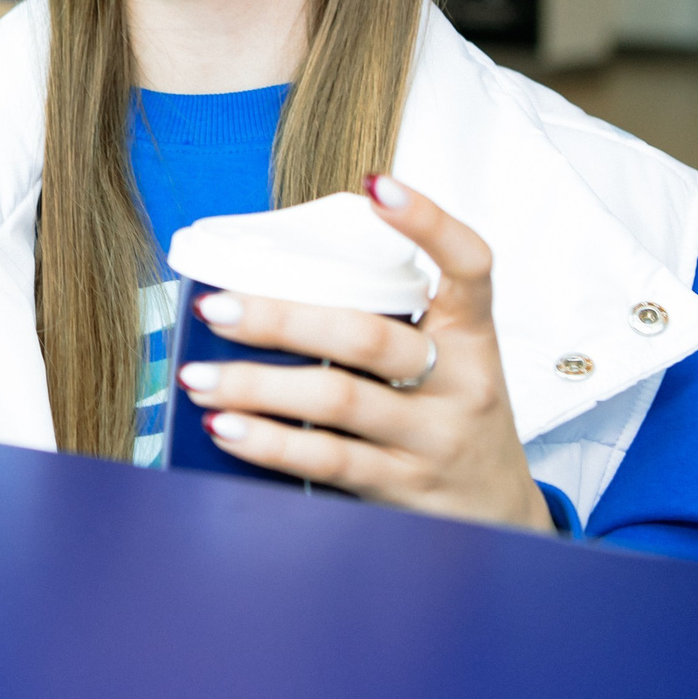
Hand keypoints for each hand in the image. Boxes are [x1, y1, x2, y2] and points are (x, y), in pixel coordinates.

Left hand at [174, 175, 551, 531]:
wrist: (500, 513)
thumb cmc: (453, 416)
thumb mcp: (450, 361)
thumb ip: (391, 320)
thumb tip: (276, 281)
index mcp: (473, 336)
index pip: (469, 267)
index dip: (429, 223)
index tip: (377, 185)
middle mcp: (460, 383)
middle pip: (369, 338)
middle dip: (283, 319)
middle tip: (216, 306)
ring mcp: (432, 439)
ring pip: (337, 402)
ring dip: (256, 387)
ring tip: (197, 377)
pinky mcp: (403, 488)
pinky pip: (328, 461)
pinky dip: (270, 444)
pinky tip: (227, 429)